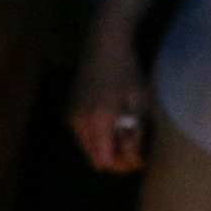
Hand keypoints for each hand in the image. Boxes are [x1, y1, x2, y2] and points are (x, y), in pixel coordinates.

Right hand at [69, 0, 150, 172]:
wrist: (103, 45)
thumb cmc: (127, 70)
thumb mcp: (139, 102)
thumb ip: (135, 134)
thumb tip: (134, 160)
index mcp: (98, 120)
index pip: (105, 160)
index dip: (122, 165)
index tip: (139, 160)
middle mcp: (80, 122)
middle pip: (95, 158)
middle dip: (116, 159)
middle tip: (136, 151)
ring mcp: (73, 117)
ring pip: (89, 148)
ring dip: (107, 147)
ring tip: (126, 136)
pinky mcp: (71, 111)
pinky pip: (85, 136)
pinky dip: (99, 136)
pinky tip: (113, 123)